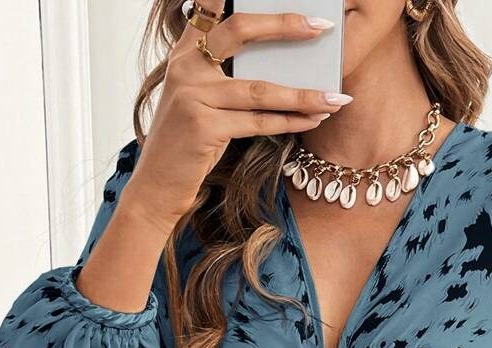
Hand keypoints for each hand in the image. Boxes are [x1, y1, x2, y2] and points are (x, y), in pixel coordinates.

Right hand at [119, 10, 350, 233]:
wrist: (156, 185)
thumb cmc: (184, 145)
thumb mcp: (196, 101)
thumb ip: (220, 76)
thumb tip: (277, 68)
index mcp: (184, 54)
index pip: (208, 8)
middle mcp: (186, 68)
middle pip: (239, 31)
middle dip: (284, 26)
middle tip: (319, 27)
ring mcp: (193, 96)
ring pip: (259, 89)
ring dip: (303, 94)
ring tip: (335, 97)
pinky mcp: (204, 127)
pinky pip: (258, 122)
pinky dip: (289, 122)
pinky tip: (312, 120)